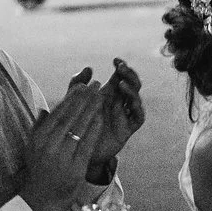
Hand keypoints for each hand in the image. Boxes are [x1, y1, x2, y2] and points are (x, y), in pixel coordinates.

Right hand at [21, 80, 106, 210]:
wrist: (41, 200)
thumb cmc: (38, 172)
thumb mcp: (32, 149)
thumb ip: (38, 128)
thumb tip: (44, 109)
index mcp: (40, 138)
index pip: (58, 113)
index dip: (72, 97)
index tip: (82, 85)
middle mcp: (50, 145)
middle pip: (71, 116)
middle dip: (85, 98)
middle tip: (96, 84)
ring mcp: (63, 156)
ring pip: (80, 127)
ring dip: (92, 109)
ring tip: (101, 95)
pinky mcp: (76, 167)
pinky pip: (87, 143)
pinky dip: (95, 128)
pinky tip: (102, 117)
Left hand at [81, 58, 145, 172]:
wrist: (77, 150)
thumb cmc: (76, 124)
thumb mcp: (73, 101)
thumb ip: (77, 84)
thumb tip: (89, 68)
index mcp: (109, 93)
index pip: (121, 76)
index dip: (122, 67)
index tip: (115, 60)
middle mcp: (119, 102)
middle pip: (133, 84)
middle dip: (129, 74)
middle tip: (120, 68)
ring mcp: (124, 115)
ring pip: (137, 98)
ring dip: (132, 89)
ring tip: (121, 83)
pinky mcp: (127, 129)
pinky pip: (138, 117)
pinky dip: (137, 107)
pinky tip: (130, 101)